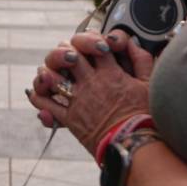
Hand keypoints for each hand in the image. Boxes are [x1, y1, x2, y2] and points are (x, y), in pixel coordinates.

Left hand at [26, 30, 155, 155]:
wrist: (134, 146)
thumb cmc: (144, 117)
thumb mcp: (149, 84)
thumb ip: (141, 59)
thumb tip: (133, 42)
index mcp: (110, 73)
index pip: (94, 44)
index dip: (90, 39)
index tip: (93, 45)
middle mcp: (91, 83)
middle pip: (68, 55)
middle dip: (64, 51)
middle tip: (67, 55)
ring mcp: (78, 100)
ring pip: (52, 77)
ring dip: (47, 72)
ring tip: (48, 71)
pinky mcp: (70, 118)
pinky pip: (47, 104)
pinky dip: (39, 97)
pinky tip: (37, 93)